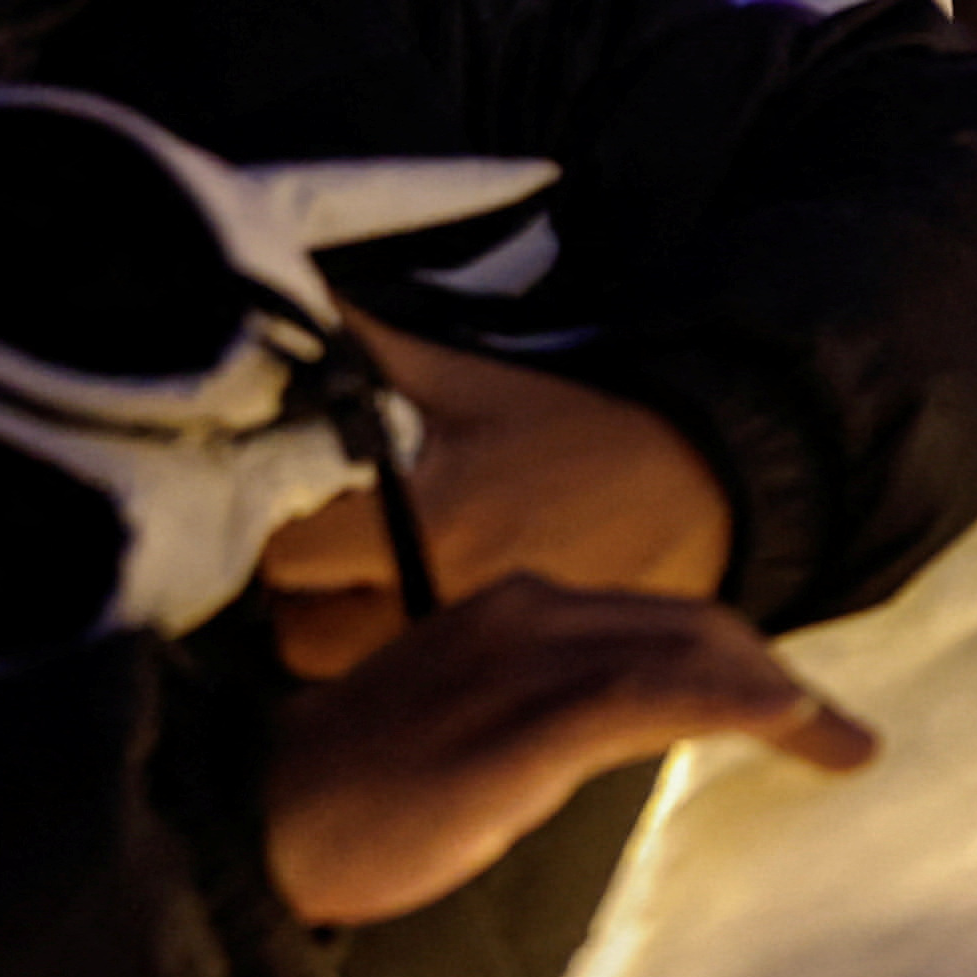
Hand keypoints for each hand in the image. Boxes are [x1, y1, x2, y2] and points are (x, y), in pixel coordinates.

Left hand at [259, 316, 735, 676]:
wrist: (699, 491)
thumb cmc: (578, 429)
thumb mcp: (473, 380)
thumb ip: (374, 348)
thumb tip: (298, 292)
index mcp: (428, 521)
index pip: (288, 558)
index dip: (278, 532)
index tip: (295, 513)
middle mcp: (440, 597)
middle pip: (301, 636)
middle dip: (302, 599)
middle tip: (330, 561)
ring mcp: (472, 649)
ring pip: (351, 672)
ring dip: (344, 636)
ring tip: (375, 591)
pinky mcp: (501, 678)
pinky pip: (411, 684)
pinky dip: (401, 661)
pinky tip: (426, 618)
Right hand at [263, 576, 876, 924]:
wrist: (252, 819)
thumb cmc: (348, 799)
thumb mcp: (463, 742)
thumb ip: (532, 725)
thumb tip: (591, 752)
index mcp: (511, 613)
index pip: (652, 620)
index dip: (735, 659)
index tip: (796, 708)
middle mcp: (528, 613)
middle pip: (690, 625)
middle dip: (776, 677)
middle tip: (843, 738)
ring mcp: (527, 660)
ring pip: (687, 649)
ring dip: (779, 697)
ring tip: (841, 744)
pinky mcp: (526, 718)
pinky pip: (655, 693)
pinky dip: (731, 700)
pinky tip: (788, 720)